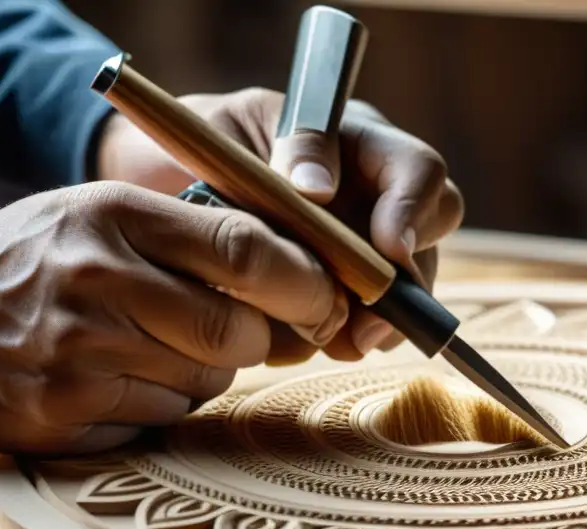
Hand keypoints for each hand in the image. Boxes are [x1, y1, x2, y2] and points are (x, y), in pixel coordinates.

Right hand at [0, 182, 347, 453]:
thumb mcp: (107, 216)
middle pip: (238, 331)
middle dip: (257, 340)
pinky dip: (162, 403)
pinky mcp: (68, 412)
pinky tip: (117, 378)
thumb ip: (197, 236)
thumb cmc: (40, 262)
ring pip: (208, 380)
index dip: (306, 282)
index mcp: (117, 215)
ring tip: (149, 345)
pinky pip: (165, 417)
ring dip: (204, 371)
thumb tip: (302, 278)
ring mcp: (81, 352)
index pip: (247, 250)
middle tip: (239, 330)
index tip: (327, 299)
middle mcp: (100, 280)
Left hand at [95, 88, 463, 361]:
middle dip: (402, 289)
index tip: (390, 250)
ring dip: (374, 323)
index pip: (418, 172)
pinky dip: (341, 340)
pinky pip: (362, 326)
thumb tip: (318, 187)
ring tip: (336, 340)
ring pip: (402, 293)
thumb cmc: (198, 144)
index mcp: (359, 145)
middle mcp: (374, 199)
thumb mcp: (230, 128)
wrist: (159, 188)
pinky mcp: (339, 294)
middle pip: (427, 243)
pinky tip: (313, 342)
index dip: (414, 212)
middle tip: (365, 323)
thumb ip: (281, 148)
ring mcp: (362, 249)